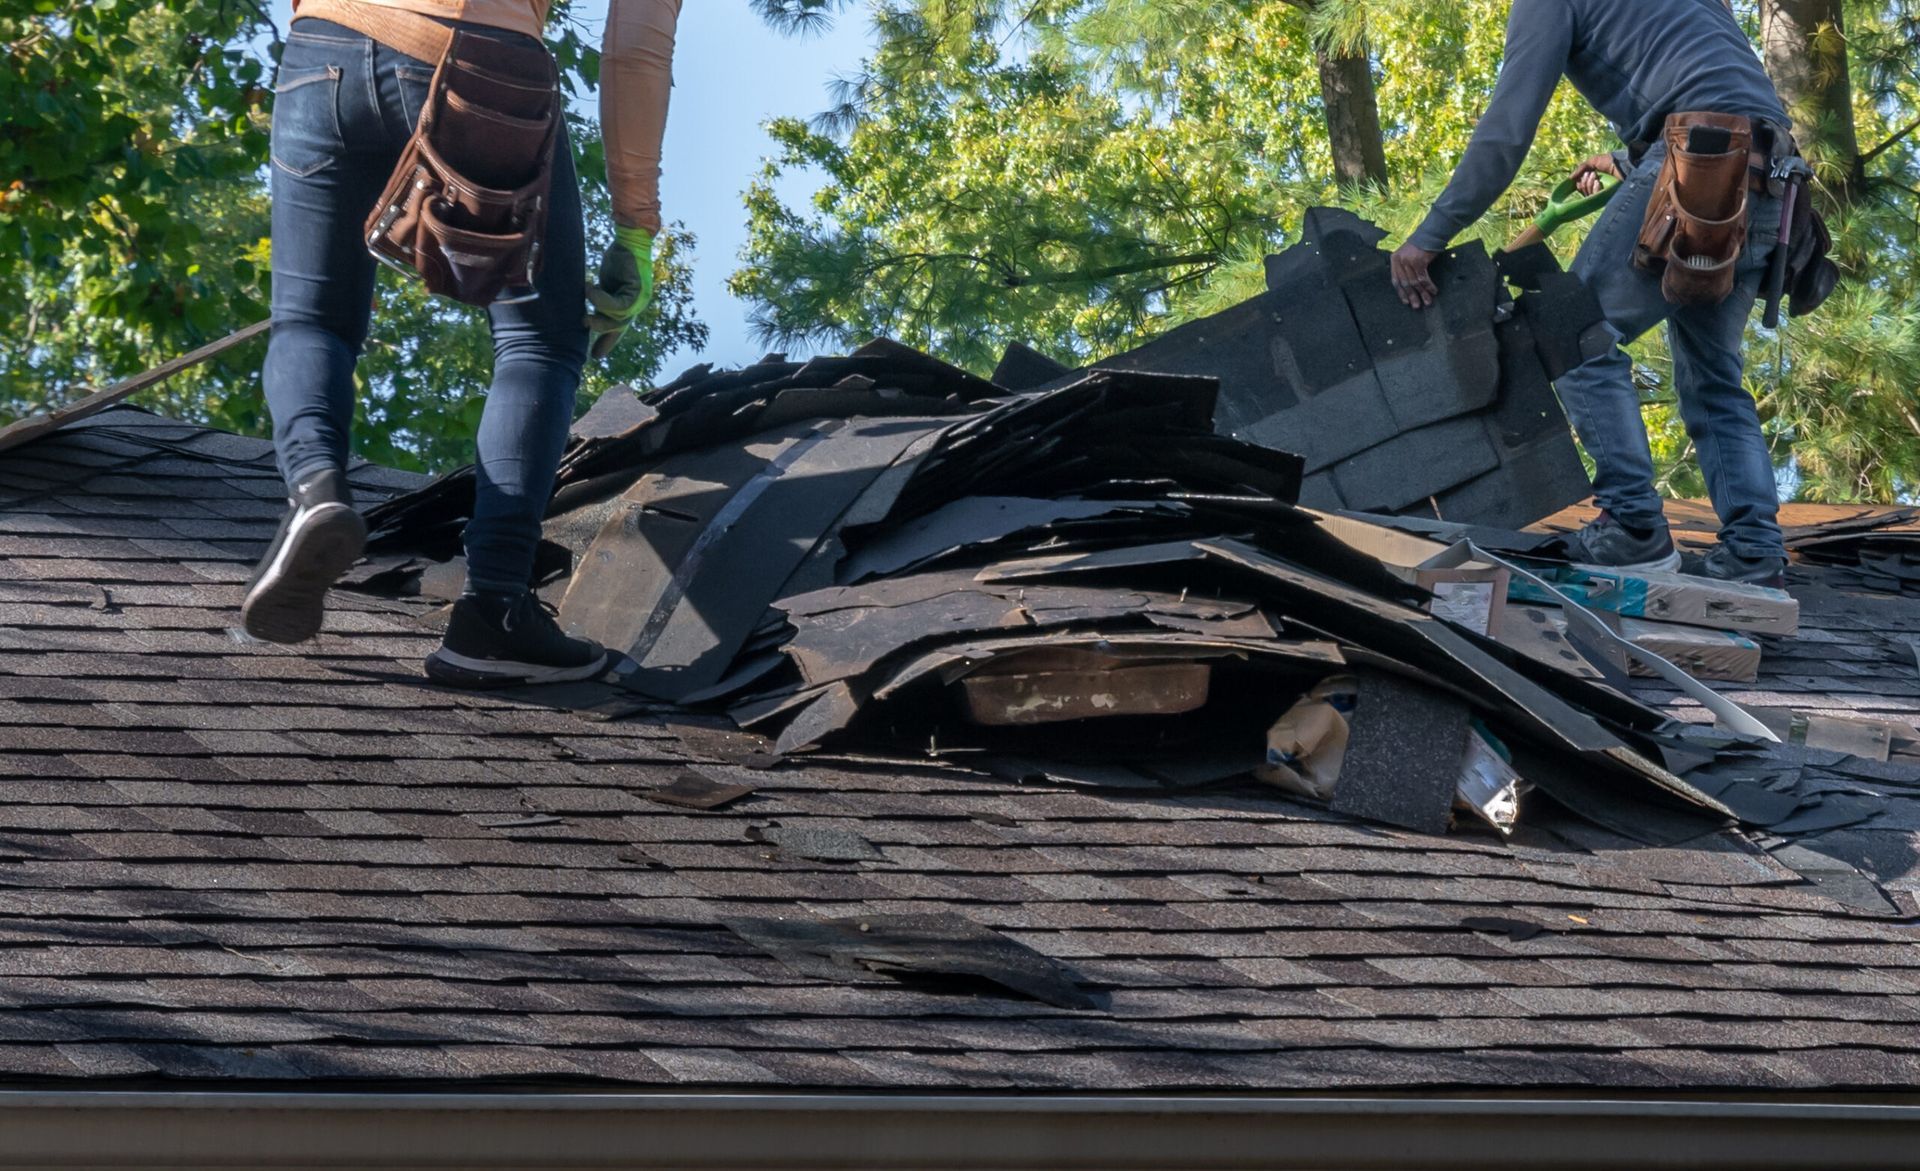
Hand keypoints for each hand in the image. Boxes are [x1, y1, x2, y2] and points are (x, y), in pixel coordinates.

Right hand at [585, 225, 655, 359]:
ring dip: (599, 312)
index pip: (618, 328)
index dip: (607, 342)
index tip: (595, 356)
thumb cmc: (618, 260)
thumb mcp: (605, 285)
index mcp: (629, 304)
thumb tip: (584, 315)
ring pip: (619, 318)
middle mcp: (637, 304)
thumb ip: (600, 301)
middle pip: (619, 326)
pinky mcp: (639, 290)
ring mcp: (640, 298)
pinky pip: (620, 305)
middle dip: (601, 330)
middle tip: (584, 322)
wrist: (629, 239)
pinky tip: (590, 290)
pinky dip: (602, 300)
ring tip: (585, 302)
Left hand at [1389, 241, 1439, 309]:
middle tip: (1417, 306)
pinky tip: (1433, 291)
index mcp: (1394, 260)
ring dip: (1422, 293)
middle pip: (1405, 283)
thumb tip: (1409, 286)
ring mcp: (1409, 261)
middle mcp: (1400, 260)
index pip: (1395, 280)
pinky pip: (1423, 278)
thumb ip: (1405, 268)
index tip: (1405, 302)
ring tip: (1427, 301)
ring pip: (1415, 282)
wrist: (1430, 234)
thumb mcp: (1407, 255)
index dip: (1401, 292)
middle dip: (1412, 296)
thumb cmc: (1420, 246)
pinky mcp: (1419, 261)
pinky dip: (1429, 286)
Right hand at [1572, 153, 1619, 196]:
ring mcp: (1604, 194)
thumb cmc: (1611, 161)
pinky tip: (1598, 182)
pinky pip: (1594, 198)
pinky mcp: (1608, 198)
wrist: (1624, 164)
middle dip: (1584, 182)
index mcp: (1595, 180)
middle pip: (1583, 192)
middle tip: (1591, 174)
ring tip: (1595, 176)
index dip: (1580, 183)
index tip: (1584, 175)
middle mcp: (1599, 188)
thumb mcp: (1593, 161)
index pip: (1581, 188)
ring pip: (1588, 195)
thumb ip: (1581, 169)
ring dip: (1588, 184)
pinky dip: (1594, 189)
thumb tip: (1570, 178)